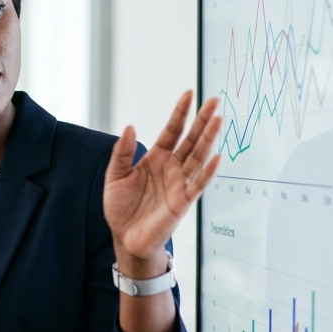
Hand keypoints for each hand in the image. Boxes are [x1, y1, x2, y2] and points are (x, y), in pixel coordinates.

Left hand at [104, 92, 221, 269]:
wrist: (125, 237)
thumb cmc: (121, 208)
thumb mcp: (114, 176)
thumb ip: (121, 153)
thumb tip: (129, 127)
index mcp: (156, 158)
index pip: (171, 131)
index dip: (180, 113)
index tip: (189, 94)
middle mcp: (171, 168)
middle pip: (191, 139)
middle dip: (202, 120)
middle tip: (214, 100)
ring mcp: (179, 183)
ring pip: (198, 157)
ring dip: (208, 139)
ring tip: (218, 120)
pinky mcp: (183, 201)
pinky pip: (198, 184)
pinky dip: (208, 171)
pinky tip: (216, 156)